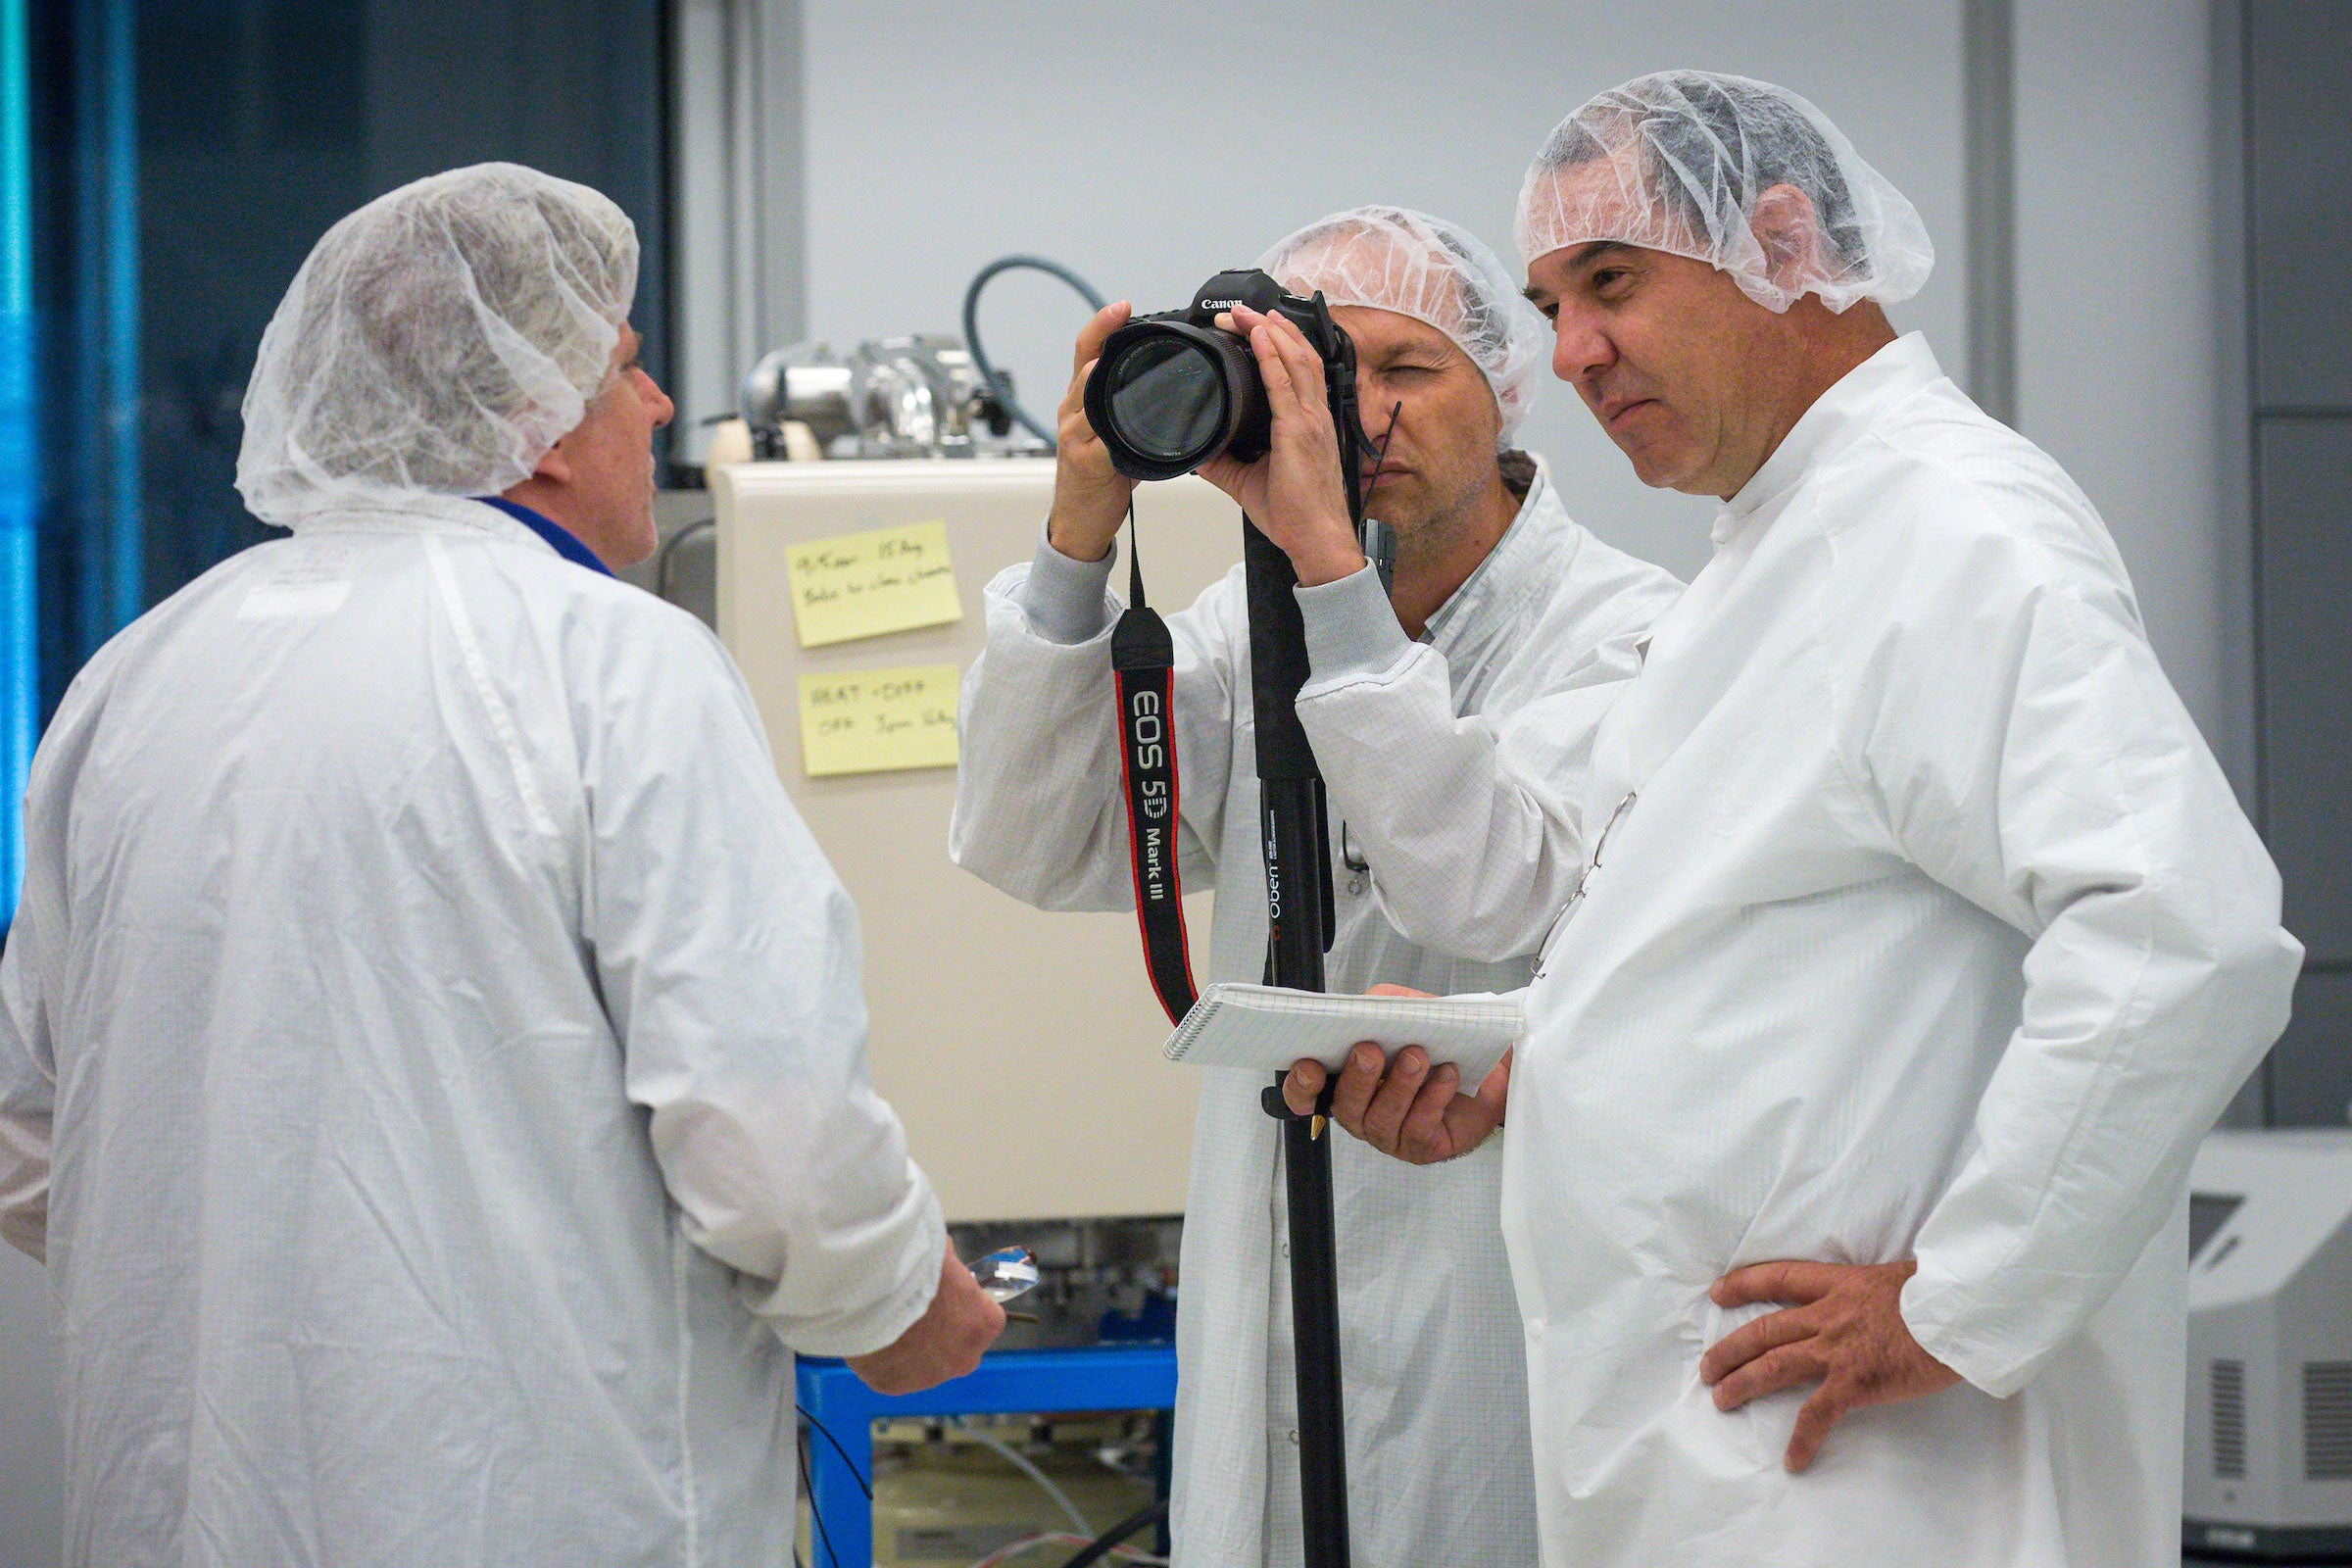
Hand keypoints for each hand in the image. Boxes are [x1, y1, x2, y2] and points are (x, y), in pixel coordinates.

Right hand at [846, 1243, 1005, 1395]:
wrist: (874, 1291)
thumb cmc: (916, 1265)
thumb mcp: (943, 1252)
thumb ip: (950, 1263)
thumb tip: (943, 1257)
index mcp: (985, 1323)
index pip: (986, 1317)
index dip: (965, 1303)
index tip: (947, 1293)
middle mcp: (963, 1358)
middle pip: (959, 1347)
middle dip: (943, 1332)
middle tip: (918, 1309)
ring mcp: (929, 1377)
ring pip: (925, 1364)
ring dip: (913, 1348)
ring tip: (890, 1320)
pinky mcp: (894, 1385)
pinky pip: (894, 1372)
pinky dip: (885, 1358)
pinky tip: (874, 1335)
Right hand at [1044, 302, 1140, 563]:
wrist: (1079, 521)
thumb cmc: (1100, 477)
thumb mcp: (1114, 434)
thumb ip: (1129, 408)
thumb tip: (1166, 387)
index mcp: (1082, 401)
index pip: (1086, 352)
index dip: (1101, 326)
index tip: (1122, 305)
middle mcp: (1073, 412)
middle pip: (1084, 366)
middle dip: (1102, 339)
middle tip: (1124, 315)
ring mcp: (1076, 436)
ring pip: (1085, 397)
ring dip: (1097, 376)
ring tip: (1109, 358)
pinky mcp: (1085, 462)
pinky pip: (1096, 440)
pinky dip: (1106, 427)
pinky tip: (1119, 416)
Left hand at [1196, 306, 1364, 585]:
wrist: (1316, 541)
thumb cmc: (1296, 515)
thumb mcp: (1248, 481)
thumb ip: (1223, 462)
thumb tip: (1197, 448)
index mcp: (1307, 423)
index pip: (1296, 368)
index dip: (1277, 340)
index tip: (1251, 325)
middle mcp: (1314, 415)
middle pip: (1297, 353)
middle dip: (1269, 325)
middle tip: (1239, 309)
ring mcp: (1311, 421)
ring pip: (1295, 359)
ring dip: (1269, 330)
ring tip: (1245, 312)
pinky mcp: (1300, 433)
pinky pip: (1285, 385)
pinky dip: (1272, 356)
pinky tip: (1258, 337)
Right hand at [1281, 985, 1508, 1163]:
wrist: (1493, 1068)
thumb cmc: (1442, 1043)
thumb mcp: (1409, 1010)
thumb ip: (1381, 1002)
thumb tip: (1364, 1005)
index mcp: (1349, 1080)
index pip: (1308, 1094)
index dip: (1301, 1086)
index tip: (1309, 1067)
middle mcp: (1363, 1111)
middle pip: (1345, 1105)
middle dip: (1357, 1077)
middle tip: (1371, 1050)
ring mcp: (1390, 1133)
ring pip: (1381, 1119)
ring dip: (1398, 1085)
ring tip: (1417, 1057)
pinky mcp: (1421, 1146)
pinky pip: (1418, 1129)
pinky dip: (1431, 1098)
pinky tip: (1446, 1076)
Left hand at [1700, 1259, 1960, 1472]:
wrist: (1960, 1310)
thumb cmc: (1941, 1293)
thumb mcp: (1898, 1279)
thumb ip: (1874, 1293)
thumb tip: (1878, 1301)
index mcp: (1839, 1283)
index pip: (1779, 1277)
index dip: (1744, 1284)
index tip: (1718, 1293)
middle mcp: (1828, 1314)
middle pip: (1763, 1330)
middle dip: (1729, 1349)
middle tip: (1707, 1368)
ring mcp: (1837, 1349)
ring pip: (1774, 1365)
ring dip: (1742, 1384)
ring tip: (1721, 1400)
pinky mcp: (1854, 1381)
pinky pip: (1818, 1414)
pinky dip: (1803, 1439)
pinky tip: (1793, 1461)